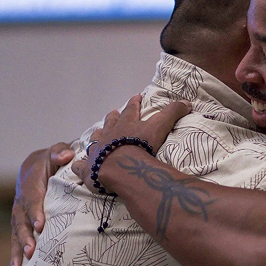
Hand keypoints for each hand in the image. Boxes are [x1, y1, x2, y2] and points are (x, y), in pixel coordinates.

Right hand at [8, 142, 74, 265]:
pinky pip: (15, 242)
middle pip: (21, 222)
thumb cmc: (52, 159)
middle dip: (26, 237)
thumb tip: (68, 154)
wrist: (34, 166)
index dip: (36, 212)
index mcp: (31, 185)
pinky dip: (14, 259)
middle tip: (32, 252)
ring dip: (17, 253)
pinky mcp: (19, 226)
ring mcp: (18, 216)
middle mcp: (21, 202)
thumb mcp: (56, 152)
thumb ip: (60, 152)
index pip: (33, 199)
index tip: (41, 226)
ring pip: (16, 235)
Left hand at [72, 94, 191, 188]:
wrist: (120, 165)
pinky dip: (79, 165)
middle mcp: (109, 134)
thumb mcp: (160, 126)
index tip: (136, 97)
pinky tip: (77, 165)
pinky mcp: (88, 168)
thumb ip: (172, 113)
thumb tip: (188, 102)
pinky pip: (81, 166)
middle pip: (110, 121)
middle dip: (113, 117)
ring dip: (97, 136)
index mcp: (125, 124)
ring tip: (97, 133)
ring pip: (95, 139)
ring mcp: (96, 150)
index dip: (134, 103)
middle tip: (114, 112)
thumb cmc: (139, 145)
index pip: (131, 109)